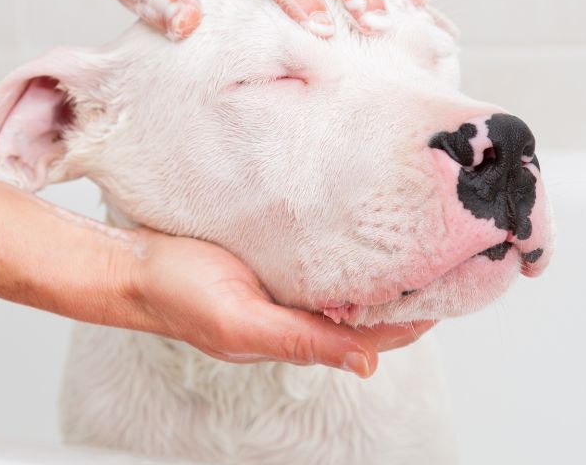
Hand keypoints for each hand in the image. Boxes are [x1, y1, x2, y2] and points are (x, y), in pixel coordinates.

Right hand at [122, 228, 434, 376]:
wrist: (131, 264)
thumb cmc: (176, 297)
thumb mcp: (240, 323)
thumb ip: (301, 341)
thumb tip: (367, 365)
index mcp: (297, 334)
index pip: (375, 333)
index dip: (416, 316)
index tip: (455, 286)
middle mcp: (298, 309)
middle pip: (370, 305)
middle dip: (410, 285)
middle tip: (452, 249)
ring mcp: (286, 281)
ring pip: (349, 277)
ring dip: (382, 262)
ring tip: (422, 232)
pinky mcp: (272, 252)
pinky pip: (321, 250)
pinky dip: (348, 243)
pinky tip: (364, 220)